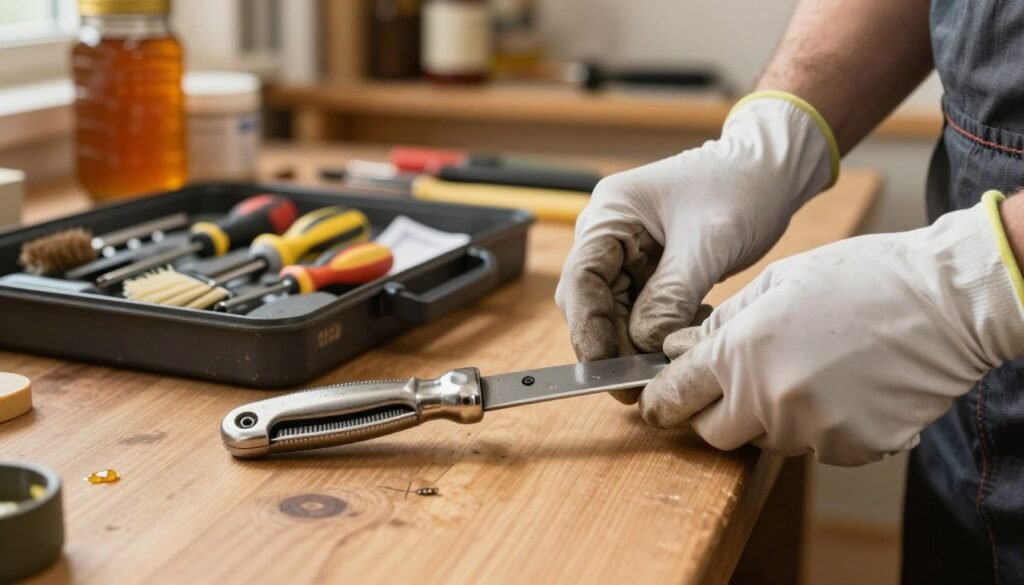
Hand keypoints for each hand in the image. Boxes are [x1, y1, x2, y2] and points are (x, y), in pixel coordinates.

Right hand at [555, 93, 838, 401]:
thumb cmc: (741, 187)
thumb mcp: (709, 243)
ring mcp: (625, 252)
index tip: (605, 369)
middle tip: (638, 382)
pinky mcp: (646, 269)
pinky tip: (686, 333)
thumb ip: (671, 295)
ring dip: (637, 342)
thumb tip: (643, 344)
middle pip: (590, 302)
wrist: (769, 172)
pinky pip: (639, 312)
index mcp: (610, 213)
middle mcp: (608, 233)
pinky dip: (657, 332)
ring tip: (673, 356)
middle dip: (613, 343)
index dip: (588, 329)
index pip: (581, 279)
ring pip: (613, 313)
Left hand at [640, 194, 1023, 465]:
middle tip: (736, 386)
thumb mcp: (776, 283)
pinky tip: (845, 388)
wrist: (945, 302)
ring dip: (773, 417)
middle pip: (714, 434)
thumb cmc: (860, 279)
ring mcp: (812, 428)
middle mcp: (769, 397)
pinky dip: (822, 426)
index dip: (661, 403)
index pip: (676, 396)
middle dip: (714, 415)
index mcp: (742, 351)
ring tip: (810, 371)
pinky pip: (817, 448)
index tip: (658, 405)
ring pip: (768, 441)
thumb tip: (677, 351)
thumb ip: (721, 324)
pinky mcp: (851, 447)